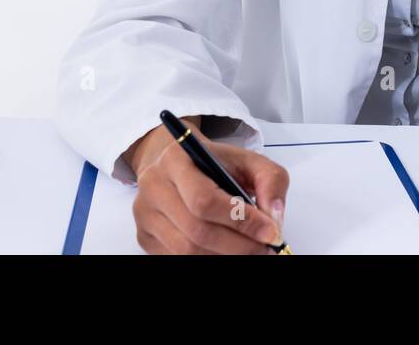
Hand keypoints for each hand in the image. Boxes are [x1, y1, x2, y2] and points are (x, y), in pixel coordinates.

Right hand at [126, 120, 289, 254]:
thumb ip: (270, 181)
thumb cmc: (215, 163)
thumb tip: (274, 218)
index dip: (240, 221)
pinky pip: (176, 258)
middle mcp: (153, 185)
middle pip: (197, 231)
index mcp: (176, 159)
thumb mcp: (248, 160)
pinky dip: (208, 259)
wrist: (180, 163)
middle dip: (238, 246)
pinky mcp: (145, 236)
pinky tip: (228, 251)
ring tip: (251, 250)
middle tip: (265, 248)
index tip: (270, 232)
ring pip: (186, 250)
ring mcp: (145, 214)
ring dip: (225, 256)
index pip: (205, 200)